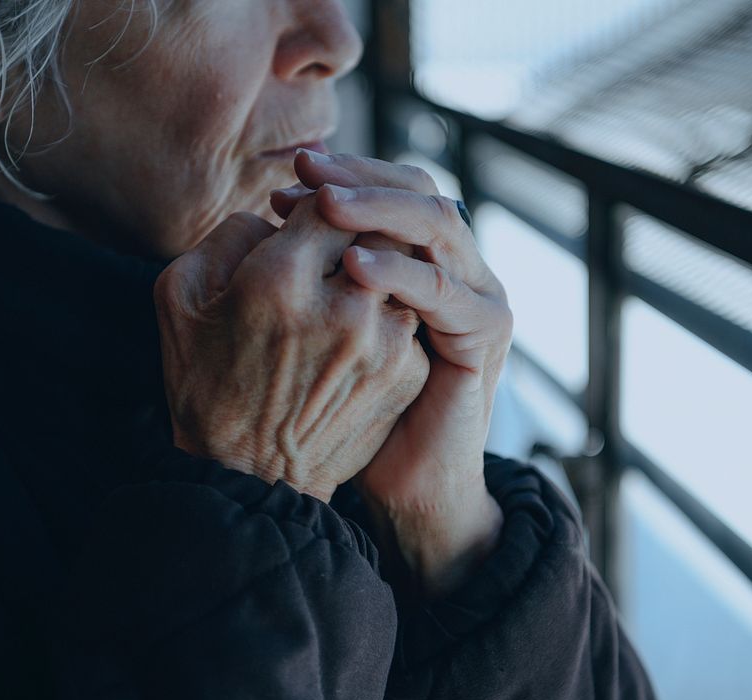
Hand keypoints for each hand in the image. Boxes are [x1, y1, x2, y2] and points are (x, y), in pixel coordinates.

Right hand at [153, 197, 429, 503]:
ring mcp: (384, 343)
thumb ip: (226, 236)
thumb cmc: (207, 386)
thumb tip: (278, 214)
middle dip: (359, 229)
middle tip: (340, 243)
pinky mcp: (408, 374)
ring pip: (402, 271)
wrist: (250, 478)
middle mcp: (343, 307)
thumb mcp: (180, 300)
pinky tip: (360, 334)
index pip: (331, 202)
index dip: (322, 200)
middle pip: (378, 229)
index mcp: (280, 280)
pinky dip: (390, 314)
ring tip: (349, 289)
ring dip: (380, 271)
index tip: (311, 213)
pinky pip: (411, 316)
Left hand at [272, 152, 512, 595]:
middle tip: (306, 170)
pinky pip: (443, 287)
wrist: (404, 478)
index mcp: (419, 257)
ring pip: (437, 223)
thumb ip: (310, 273)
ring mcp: (474, 293)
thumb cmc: (352, 405)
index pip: (390, 186)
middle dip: (358, 175)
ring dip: (379, 207)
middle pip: (417, 188)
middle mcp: (452, 264)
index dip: (343, 174)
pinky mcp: (484, 331)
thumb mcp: (324, 326)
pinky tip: (352, 265)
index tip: (288, 177)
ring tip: (324, 205)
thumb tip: (267, 218)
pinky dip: (399, 270)